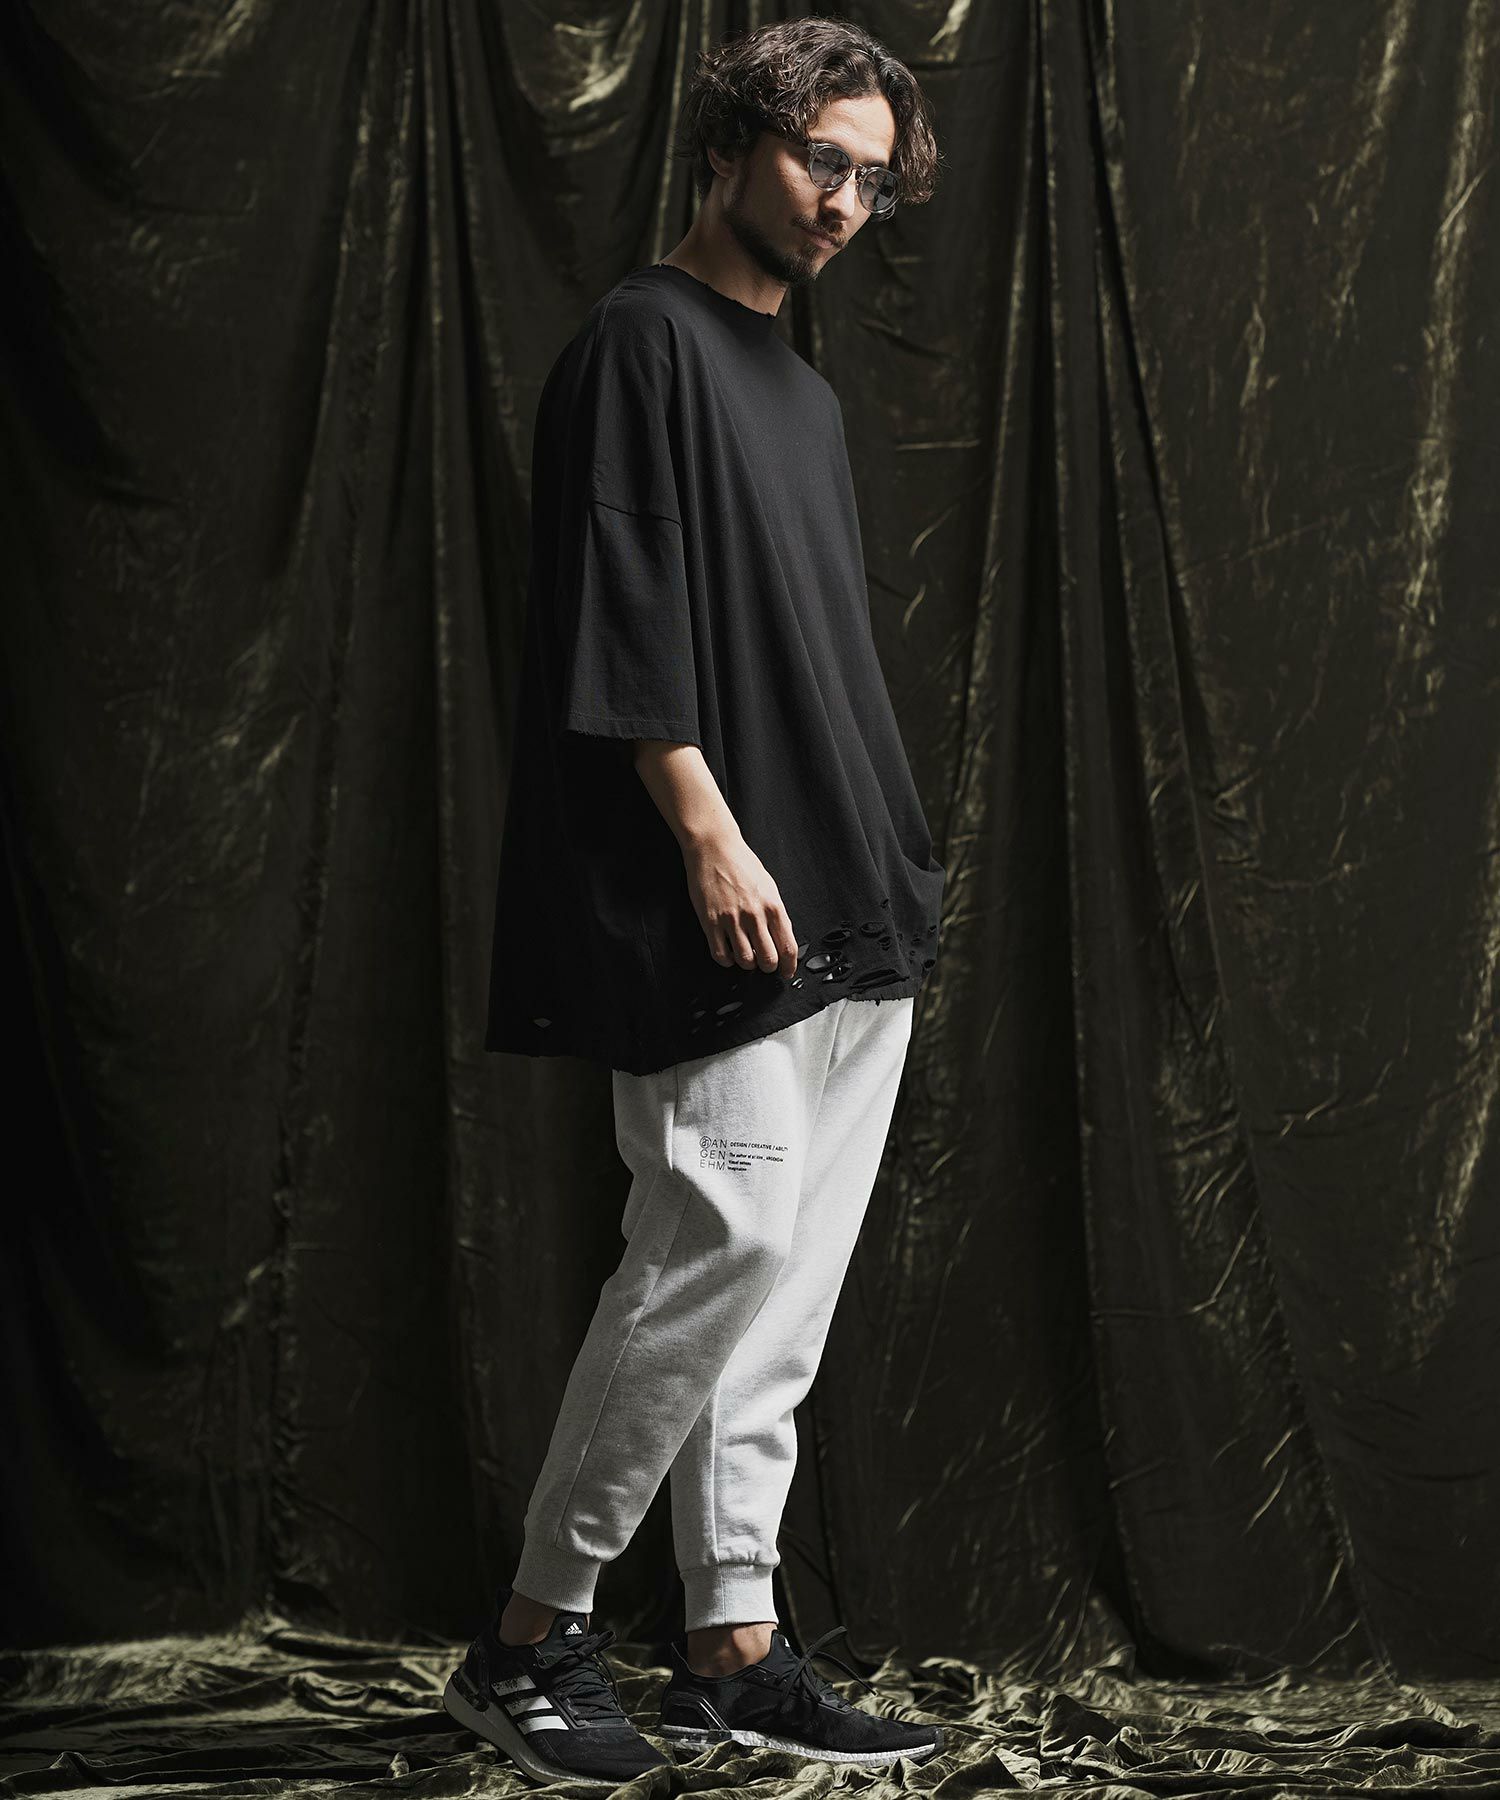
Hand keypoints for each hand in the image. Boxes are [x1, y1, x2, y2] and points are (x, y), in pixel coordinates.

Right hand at [682, 831, 798, 977]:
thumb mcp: (769, 887)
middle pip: (768, 959)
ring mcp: (731, 920)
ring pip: (745, 961)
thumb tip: (781, 938)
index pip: (787, 947)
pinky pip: (720, 954)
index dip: (789, 966)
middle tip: (764, 963)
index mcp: (773, 906)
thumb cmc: (742, 864)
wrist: (715, 849)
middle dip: (768, 967)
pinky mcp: (710, 922)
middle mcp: (754, 915)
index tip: (786, 971)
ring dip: (748, 964)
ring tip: (746, 956)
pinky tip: (729, 952)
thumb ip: (776, 913)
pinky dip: (727, 960)